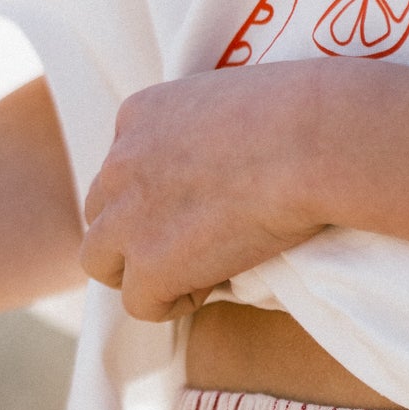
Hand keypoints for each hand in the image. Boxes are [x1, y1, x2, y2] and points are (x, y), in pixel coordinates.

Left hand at [80, 65, 331, 322]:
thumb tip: (223, 174)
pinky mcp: (151, 264)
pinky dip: (173, 303)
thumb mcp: (232, 105)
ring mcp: (129, 216)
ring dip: (141, 274)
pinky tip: (212, 286)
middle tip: (192, 246)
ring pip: (99, 262)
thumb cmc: (299, 119)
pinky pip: (139, 304)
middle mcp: (120, 162)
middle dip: (137, 236)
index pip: (123, 169)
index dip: (159, 197)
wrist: (310, 142)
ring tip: (194, 274)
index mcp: (138, 115)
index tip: (206, 204)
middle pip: (100, 214)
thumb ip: (207, 134)